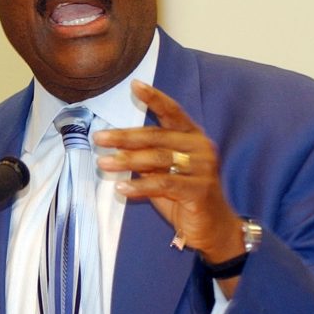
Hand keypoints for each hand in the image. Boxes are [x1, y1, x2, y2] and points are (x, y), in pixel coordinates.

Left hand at [95, 80, 244, 268]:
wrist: (214, 229)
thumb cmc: (185, 198)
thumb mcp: (164, 174)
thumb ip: (147, 160)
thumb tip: (117, 147)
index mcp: (193, 138)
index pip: (173, 112)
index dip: (154, 98)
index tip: (134, 85)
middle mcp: (200, 148)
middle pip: (157, 136)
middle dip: (125, 136)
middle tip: (100, 137)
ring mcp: (202, 169)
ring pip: (158, 159)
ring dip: (127, 161)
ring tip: (103, 163)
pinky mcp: (198, 190)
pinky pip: (164, 184)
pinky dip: (140, 186)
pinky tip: (121, 189)